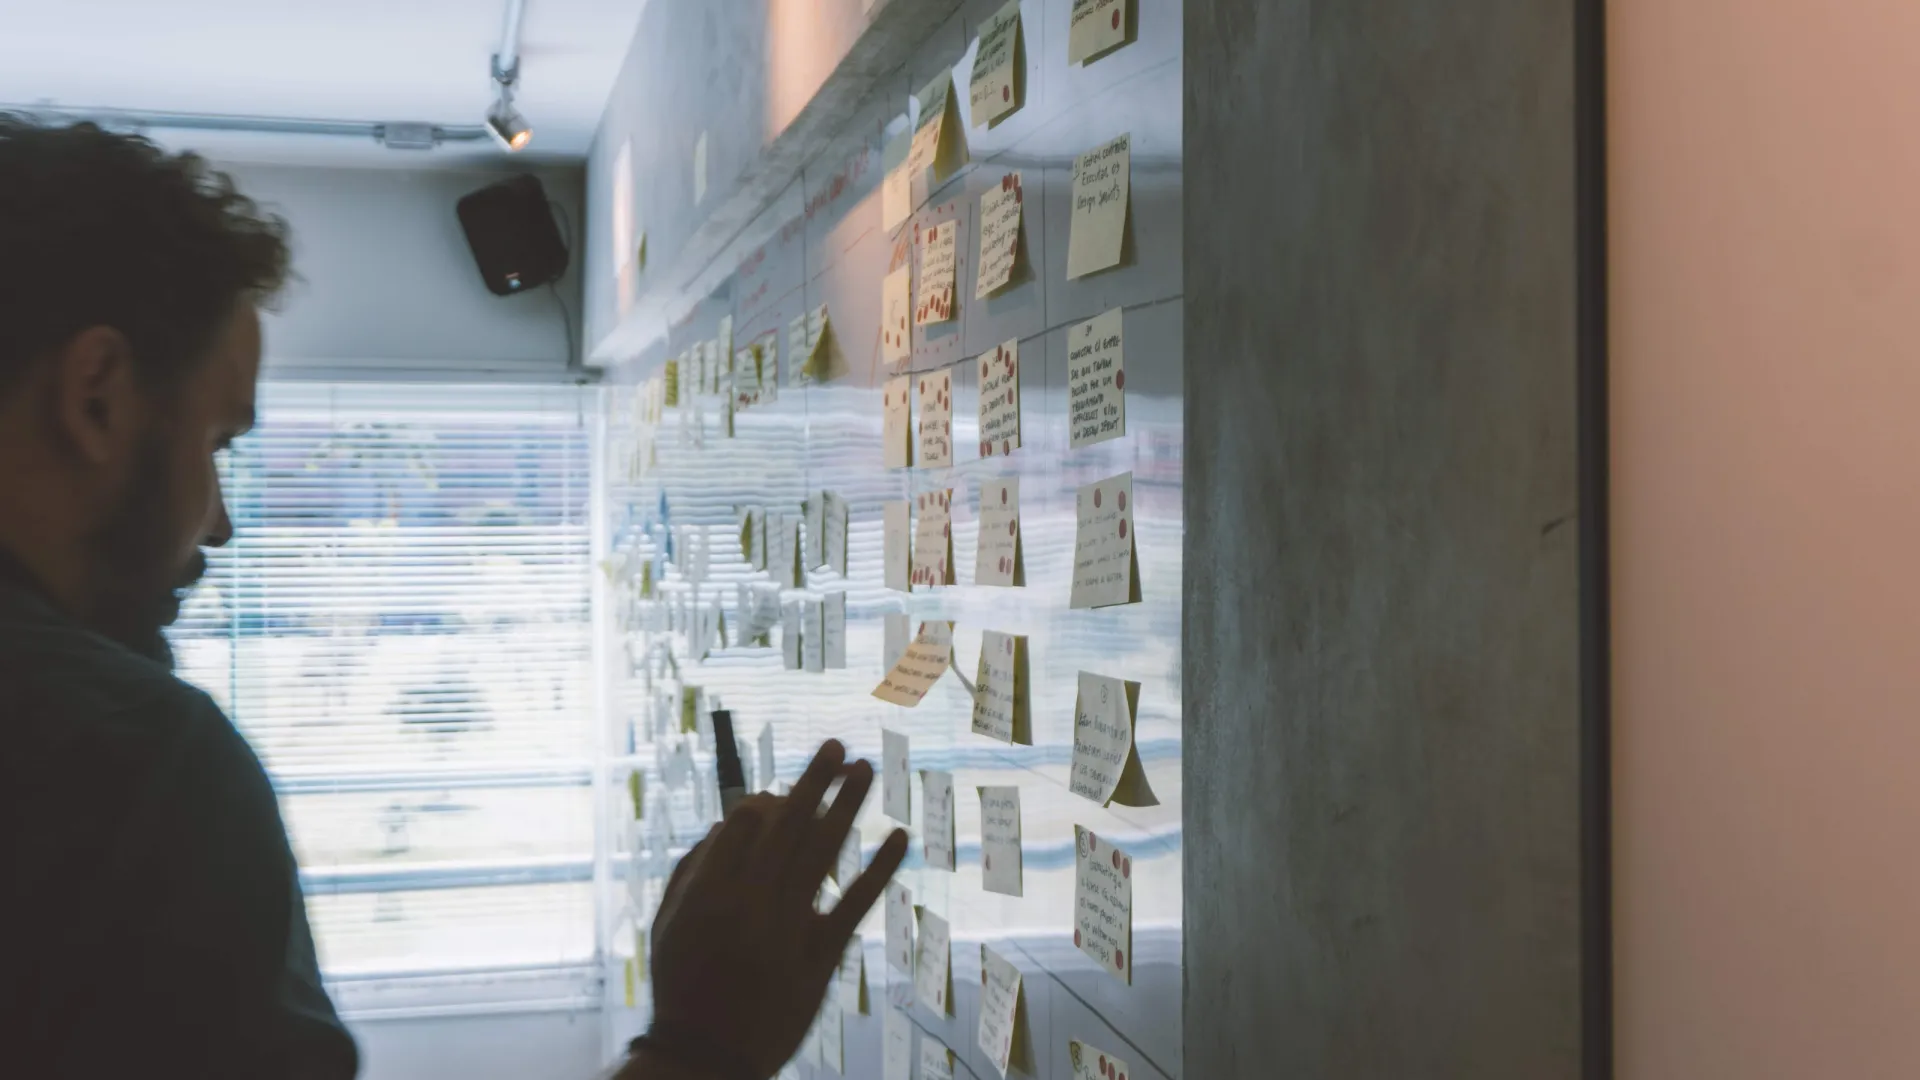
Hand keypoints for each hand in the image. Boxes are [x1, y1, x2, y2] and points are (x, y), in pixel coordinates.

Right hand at [644, 740, 907, 1079]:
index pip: (745, 822)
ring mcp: (788, 929)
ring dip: (847, 806)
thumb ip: (693, 869)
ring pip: (823, 853)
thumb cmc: (683, 984)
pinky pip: (854, 903)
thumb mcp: (668, 925)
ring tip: (865, 769)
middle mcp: (750, 902)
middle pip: (789, 826)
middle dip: (815, 781)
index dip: (767, 802)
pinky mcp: (820, 957)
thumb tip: (731, 820)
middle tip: (838, 744)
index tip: (777, 796)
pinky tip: (898, 835)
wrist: (706, 1056)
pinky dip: (879, 868)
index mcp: (709, 890)